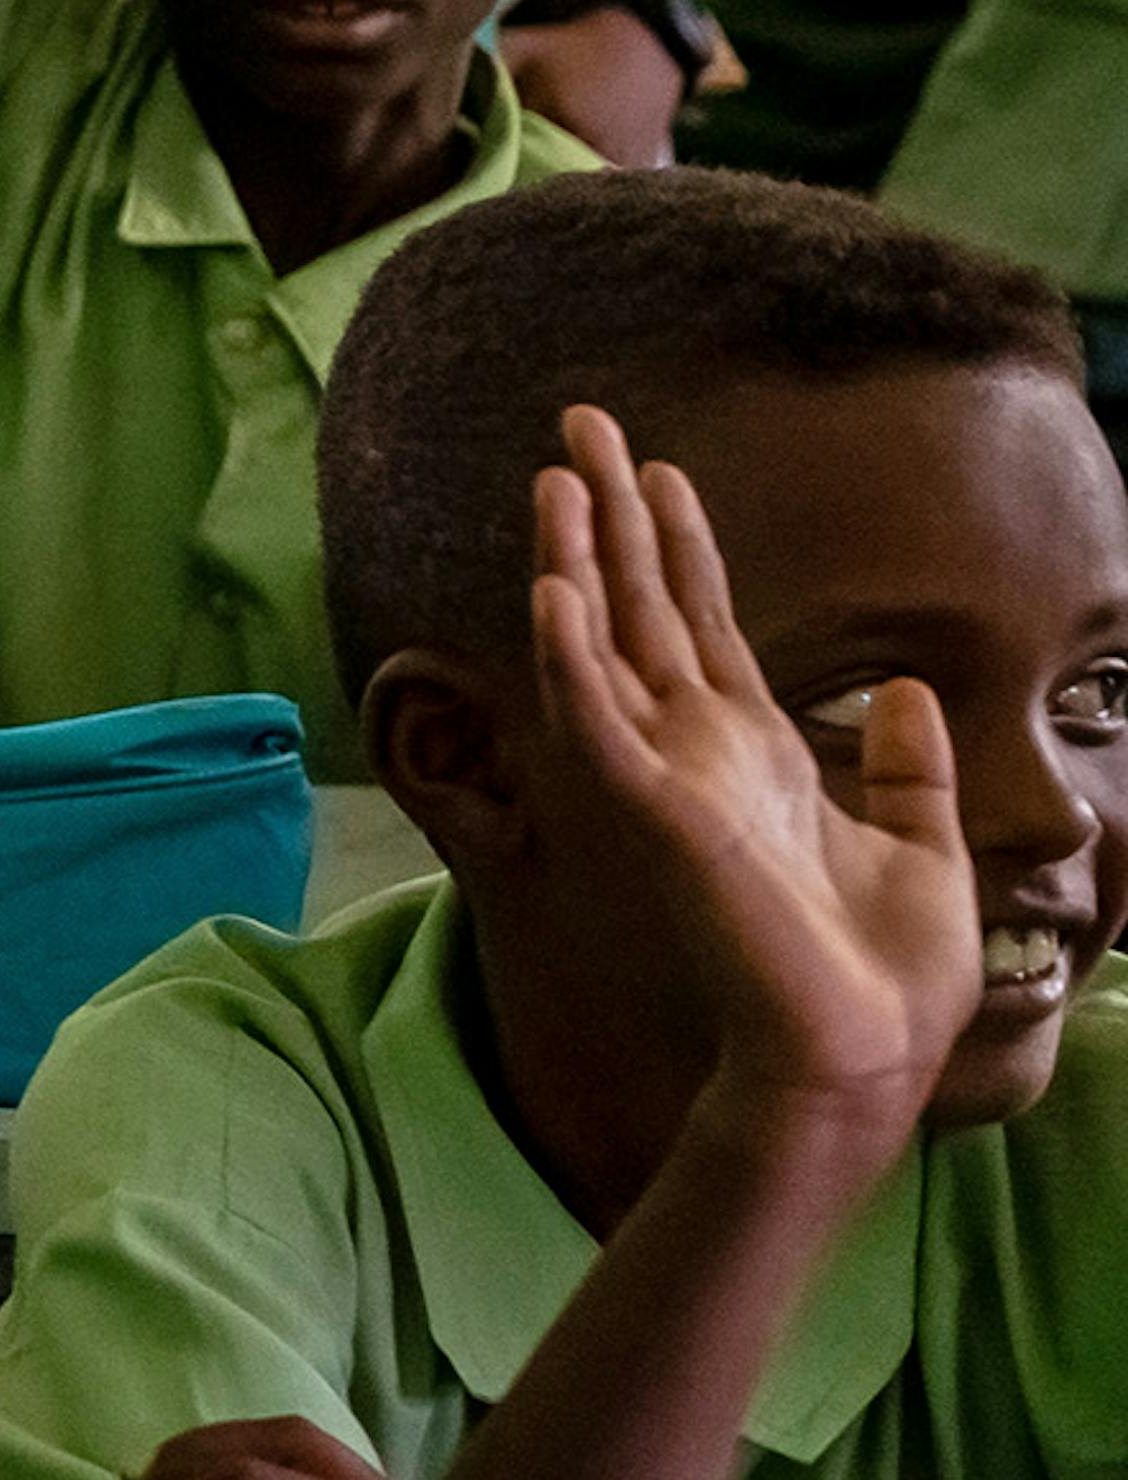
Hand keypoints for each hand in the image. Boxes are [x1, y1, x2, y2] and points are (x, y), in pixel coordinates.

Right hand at [524, 404, 982, 1159]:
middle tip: (578, 424)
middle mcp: (698, 754)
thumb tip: (908, 686)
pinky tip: (555, 585)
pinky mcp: (653, 813)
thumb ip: (906, 765)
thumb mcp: (924, 844)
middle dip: (613, 514)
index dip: (679, 545)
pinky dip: (571, 650)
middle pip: (642, 607)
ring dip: (576, 556)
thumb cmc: (887, 975)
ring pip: (606, 642)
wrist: (864, 1055)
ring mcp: (667, 779)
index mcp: (755, 757)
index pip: (703, 627)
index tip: (656, 471)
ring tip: (555, 474)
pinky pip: (598, 717)